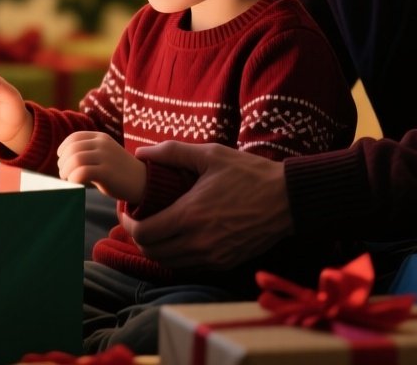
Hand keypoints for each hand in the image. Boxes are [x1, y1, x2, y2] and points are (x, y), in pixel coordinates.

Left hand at [57, 132, 145, 203]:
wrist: (143, 182)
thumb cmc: (119, 172)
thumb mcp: (104, 156)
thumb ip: (87, 154)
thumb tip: (62, 163)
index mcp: (101, 138)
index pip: (75, 138)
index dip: (64, 148)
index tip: (62, 159)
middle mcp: (103, 144)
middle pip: (72, 149)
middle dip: (63, 162)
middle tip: (64, 174)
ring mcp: (105, 157)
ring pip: (75, 159)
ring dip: (66, 171)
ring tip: (67, 179)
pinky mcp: (106, 172)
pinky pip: (82, 172)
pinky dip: (73, 178)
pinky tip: (75, 183)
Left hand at [117, 142, 291, 270]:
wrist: (288, 199)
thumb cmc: (249, 174)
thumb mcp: (210, 155)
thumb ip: (172, 152)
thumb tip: (142, 153)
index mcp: (190, 216)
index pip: (143, 233)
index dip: (128, 223)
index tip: (128, 209)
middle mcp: (199, 242)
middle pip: (152, 252)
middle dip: (139, 237)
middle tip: (139, 218)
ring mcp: (213, 256)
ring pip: (169, 263)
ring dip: (157, 248)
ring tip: (158, 226)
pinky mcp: (225, 262)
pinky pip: (190, 265)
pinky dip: (177, 254)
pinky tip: (180, 234)